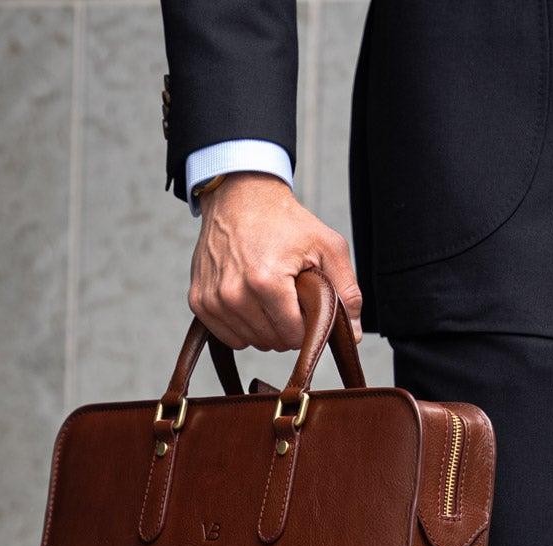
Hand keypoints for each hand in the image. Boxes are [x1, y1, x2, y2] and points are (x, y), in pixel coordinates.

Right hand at [190, 172, 362, 350]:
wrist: (240, 196)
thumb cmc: (285, 221)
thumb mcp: (328, 246)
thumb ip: (347, 291)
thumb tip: (353, 335)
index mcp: (266, 282)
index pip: (293, 336)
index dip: (307, 324)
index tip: (306, 302)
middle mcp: (233, 294)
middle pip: (272, 342)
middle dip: (287, 325)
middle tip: (289, 294)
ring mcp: (212, 299)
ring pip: (250, 342)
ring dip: (264, 327)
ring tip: (269, 293)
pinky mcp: (199, 301)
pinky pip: (228, 336)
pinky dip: (242, 325)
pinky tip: (250, 299)